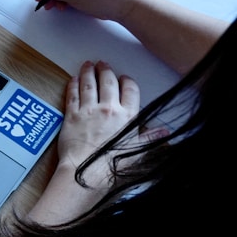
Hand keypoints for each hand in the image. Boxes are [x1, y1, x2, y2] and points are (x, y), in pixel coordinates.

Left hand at [24, 61, 160, 226]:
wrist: (87, 172)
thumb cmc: (111, 165)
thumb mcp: (138, 151)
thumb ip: (150, 138)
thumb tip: (165, 132)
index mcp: (127, 116)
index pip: (130, 90)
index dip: (127, 81)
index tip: (124, 78)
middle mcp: (109, 109)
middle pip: (108, 82)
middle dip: (106, 70)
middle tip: (103, 64)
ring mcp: (89, 110)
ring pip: (89, 84)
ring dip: (89, 72)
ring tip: (88, 64)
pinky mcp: (72, 116)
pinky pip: (72, 95)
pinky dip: (73, 84)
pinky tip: (74, 79)